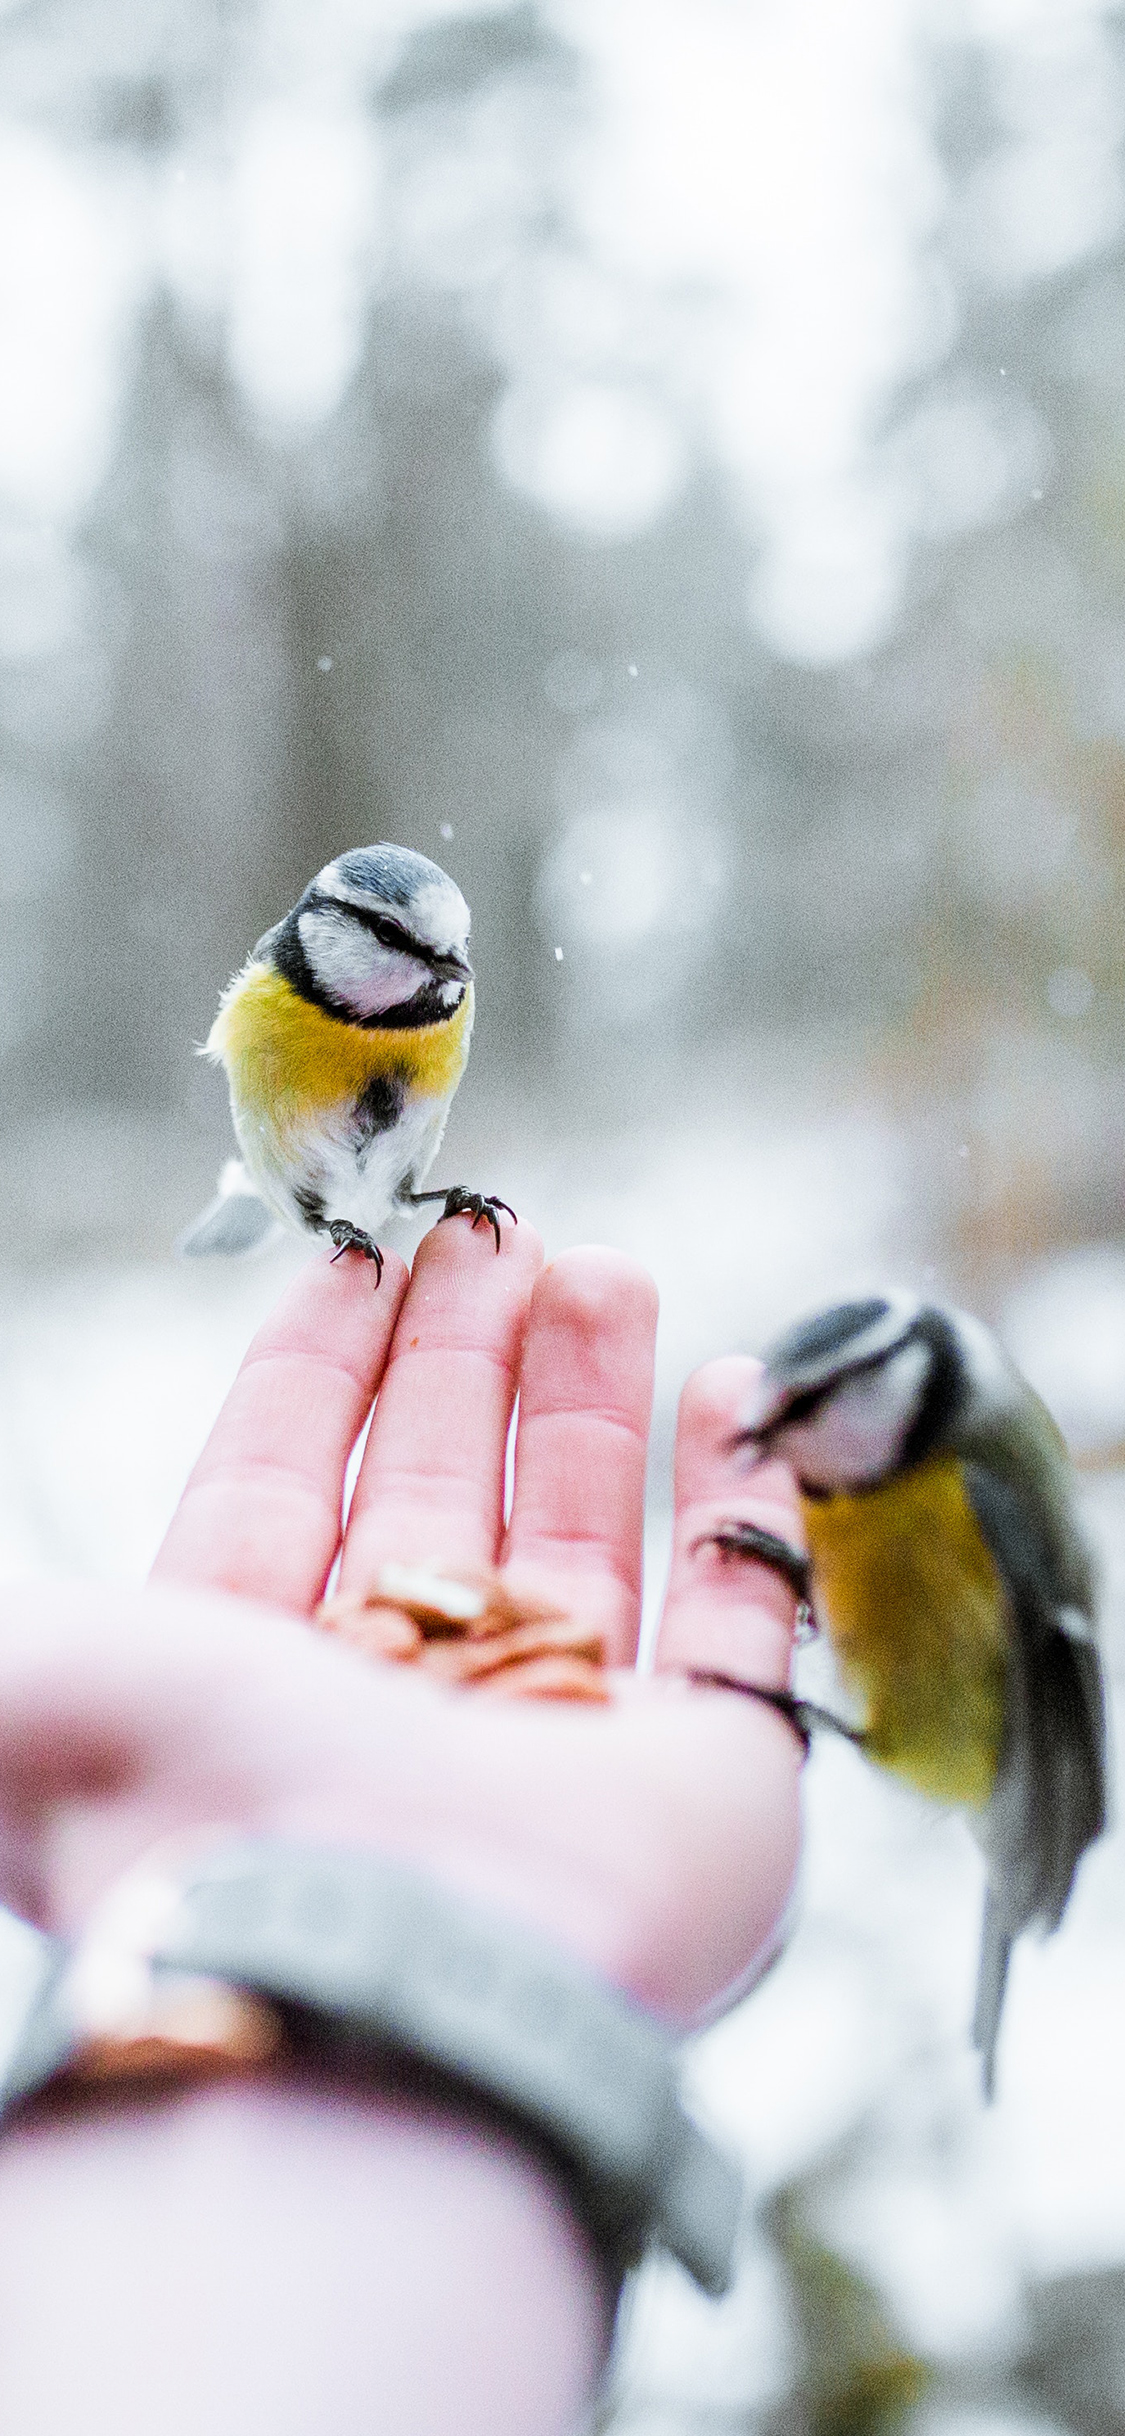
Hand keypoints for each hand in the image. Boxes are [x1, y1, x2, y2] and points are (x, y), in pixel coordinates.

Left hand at [0, 1221, 803, 2024]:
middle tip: (497, 1231)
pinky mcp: (707, 1780)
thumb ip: (20, 1634)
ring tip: (602, 1270)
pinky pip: (739, 1621)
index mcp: (250, 1693)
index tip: (362, 1256)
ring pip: (581, 1541)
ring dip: (591, 1400)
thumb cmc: (212, 1815)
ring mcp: (560, 1753)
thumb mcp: (44, 1683)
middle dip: (463, 1356)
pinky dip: (743, 1507)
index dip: (319, 1371)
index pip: (282, 1492)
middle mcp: (403, 1722)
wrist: (400, 1983)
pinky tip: (734, 1391)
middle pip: (437, 1495)